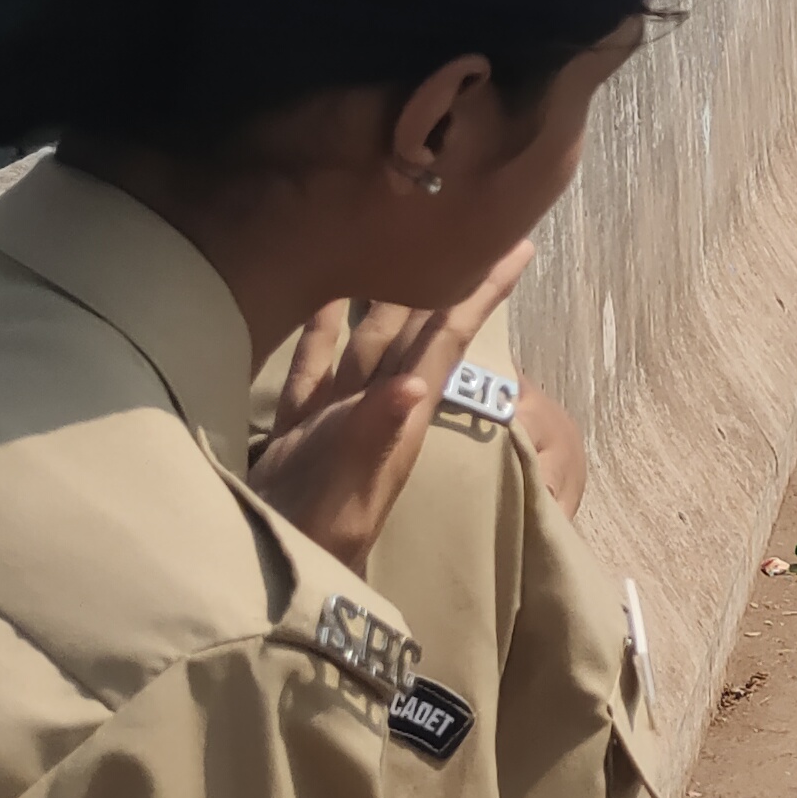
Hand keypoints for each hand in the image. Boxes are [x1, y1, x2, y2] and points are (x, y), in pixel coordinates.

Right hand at [251, 241, 535, 574]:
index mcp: (399, 407)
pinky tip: (318, 294)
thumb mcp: (354, 491)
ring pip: (364, 334)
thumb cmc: (322, 540)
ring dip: (381, 291)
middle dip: (442, 274)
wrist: (276, 582)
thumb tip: (415, 385)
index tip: (520, 245)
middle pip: (414, 322)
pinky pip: (311, 363)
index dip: (483, 291)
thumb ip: (378, 436)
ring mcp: (335, 414)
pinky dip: (317, 327)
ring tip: (393, 237)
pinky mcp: (295, 429)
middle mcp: (376, 402)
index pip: (449, 334)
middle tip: (462, 215)